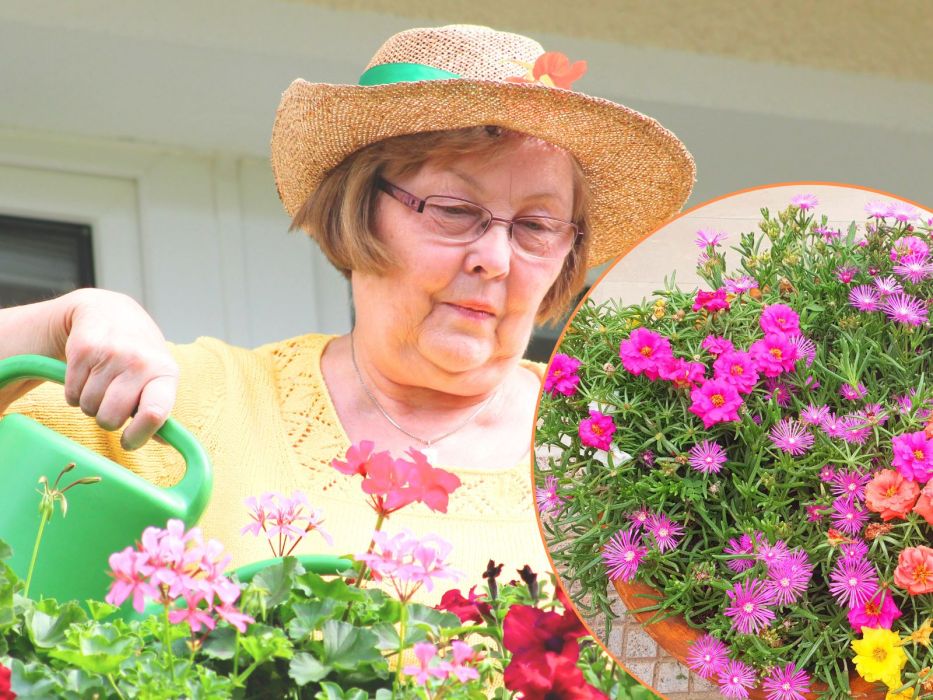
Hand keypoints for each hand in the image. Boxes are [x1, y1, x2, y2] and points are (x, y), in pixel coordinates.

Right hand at [61, 289, 177, 449]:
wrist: (108, 312)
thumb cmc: (137, 354)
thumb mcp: (157, 375)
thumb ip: (159, 408)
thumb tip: (166, 441)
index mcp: (165, 373)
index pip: (154, 413)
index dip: (138, 435)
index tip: (128, 441)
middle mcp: (140, 362)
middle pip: (111, 418)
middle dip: (107, 419)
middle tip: (110, 404)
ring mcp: (112, 354)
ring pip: (89, 408)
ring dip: (90, 404)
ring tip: (100, 386)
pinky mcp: (83, 350)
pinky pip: (71, 394)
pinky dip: (75, 393)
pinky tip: (86, 376)